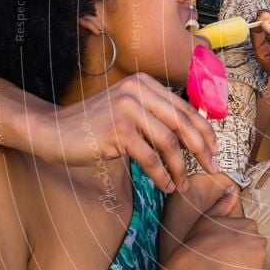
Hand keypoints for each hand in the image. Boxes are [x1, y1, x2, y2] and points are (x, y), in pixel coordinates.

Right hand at [32, 73, 219, 193]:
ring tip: (183, 184)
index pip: (186, 109)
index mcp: (146, 84)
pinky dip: (162, 175)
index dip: (205, 131)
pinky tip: (166, 185)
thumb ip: (155, 115)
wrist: (53, 130)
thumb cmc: (94, 125)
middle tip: (213, 168)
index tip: (215, 150)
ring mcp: (128, 109)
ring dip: (181, 168)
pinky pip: (150, 158)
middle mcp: (139, 91)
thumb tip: (192, 135)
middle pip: (184, 123)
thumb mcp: (128, 111)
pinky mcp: (118, 130)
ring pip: (170, 143)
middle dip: (203, 149)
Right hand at [157, 185, 265, 269]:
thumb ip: (224, 202)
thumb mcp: (210, 217)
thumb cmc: (201, 241)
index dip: (235, 241)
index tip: (224, 247)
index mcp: (250, 225)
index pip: (247, 234)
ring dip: (243, 266)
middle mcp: (259, 241)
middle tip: (224, 258)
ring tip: (225, 268)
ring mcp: (259, 259)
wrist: (198, 267)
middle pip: (253, 248)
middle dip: (242, 254)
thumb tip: (232, 189)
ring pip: (253, 263)